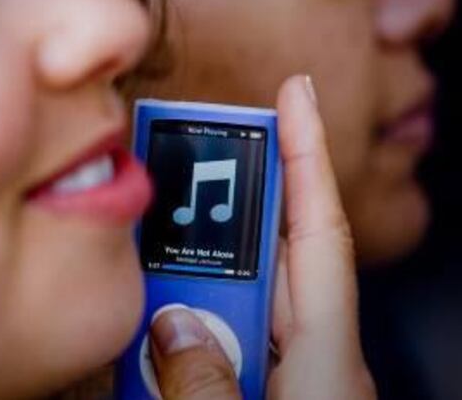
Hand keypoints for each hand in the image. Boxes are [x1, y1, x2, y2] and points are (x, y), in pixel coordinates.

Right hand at [150, 75, 376, 399]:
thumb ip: (204, 379)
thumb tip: (171, 323)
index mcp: (327, 360)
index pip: (319, 231)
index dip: (307, 153)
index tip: (296, 92)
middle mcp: (311, 359)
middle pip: (260, 263)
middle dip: (210, 227)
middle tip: (164, 187)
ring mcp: (286, 377)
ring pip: (227, 307)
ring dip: (179, 297)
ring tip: (134, 294)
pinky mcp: (262, 394)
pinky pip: (219, 345)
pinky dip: (178, 339)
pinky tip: (142, 347)